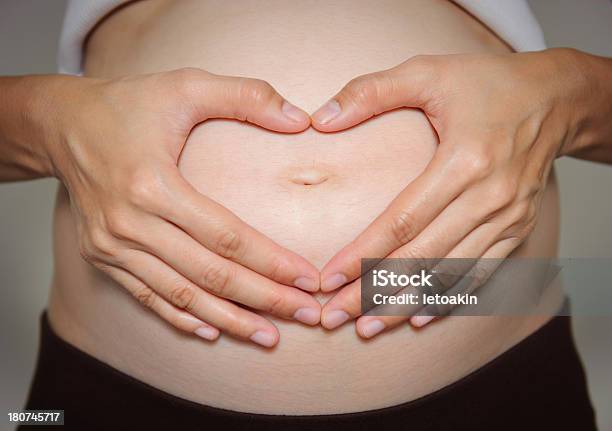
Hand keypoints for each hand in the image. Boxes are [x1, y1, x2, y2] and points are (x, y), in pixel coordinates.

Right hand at [45, 69, 320, 346]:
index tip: (308, 279)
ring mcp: (113, 245)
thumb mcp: (186, 85)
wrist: (62, 125)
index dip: (271, 262)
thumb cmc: (128, 104)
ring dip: (228, 320)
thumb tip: (303, 120)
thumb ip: (247, 96)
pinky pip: (147, 297)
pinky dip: (180, 318)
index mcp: (153, 183)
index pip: (226, 236)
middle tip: (305, 315)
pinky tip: (212, 332)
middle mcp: (130, 223)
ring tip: (269, 337)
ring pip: (180, 295)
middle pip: (209, 274)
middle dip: (263, 299)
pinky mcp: (103, 256)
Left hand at [311, 49, 589, 336]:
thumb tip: (319, 119)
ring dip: (406, 304)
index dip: (363, 254)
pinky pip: (481, 274)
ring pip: (449, 275)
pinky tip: (419, 317)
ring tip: (368, 328)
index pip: (402, 221)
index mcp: (463, 161)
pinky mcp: (517, 228)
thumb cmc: (488, 84)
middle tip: (335, 317)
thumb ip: (371, 91)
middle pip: (421, 257)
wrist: (556, 99)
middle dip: (374, 291)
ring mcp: (507, 218)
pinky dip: (449, 298)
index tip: (328, 278)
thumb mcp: (428, 71)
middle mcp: (488, 198)